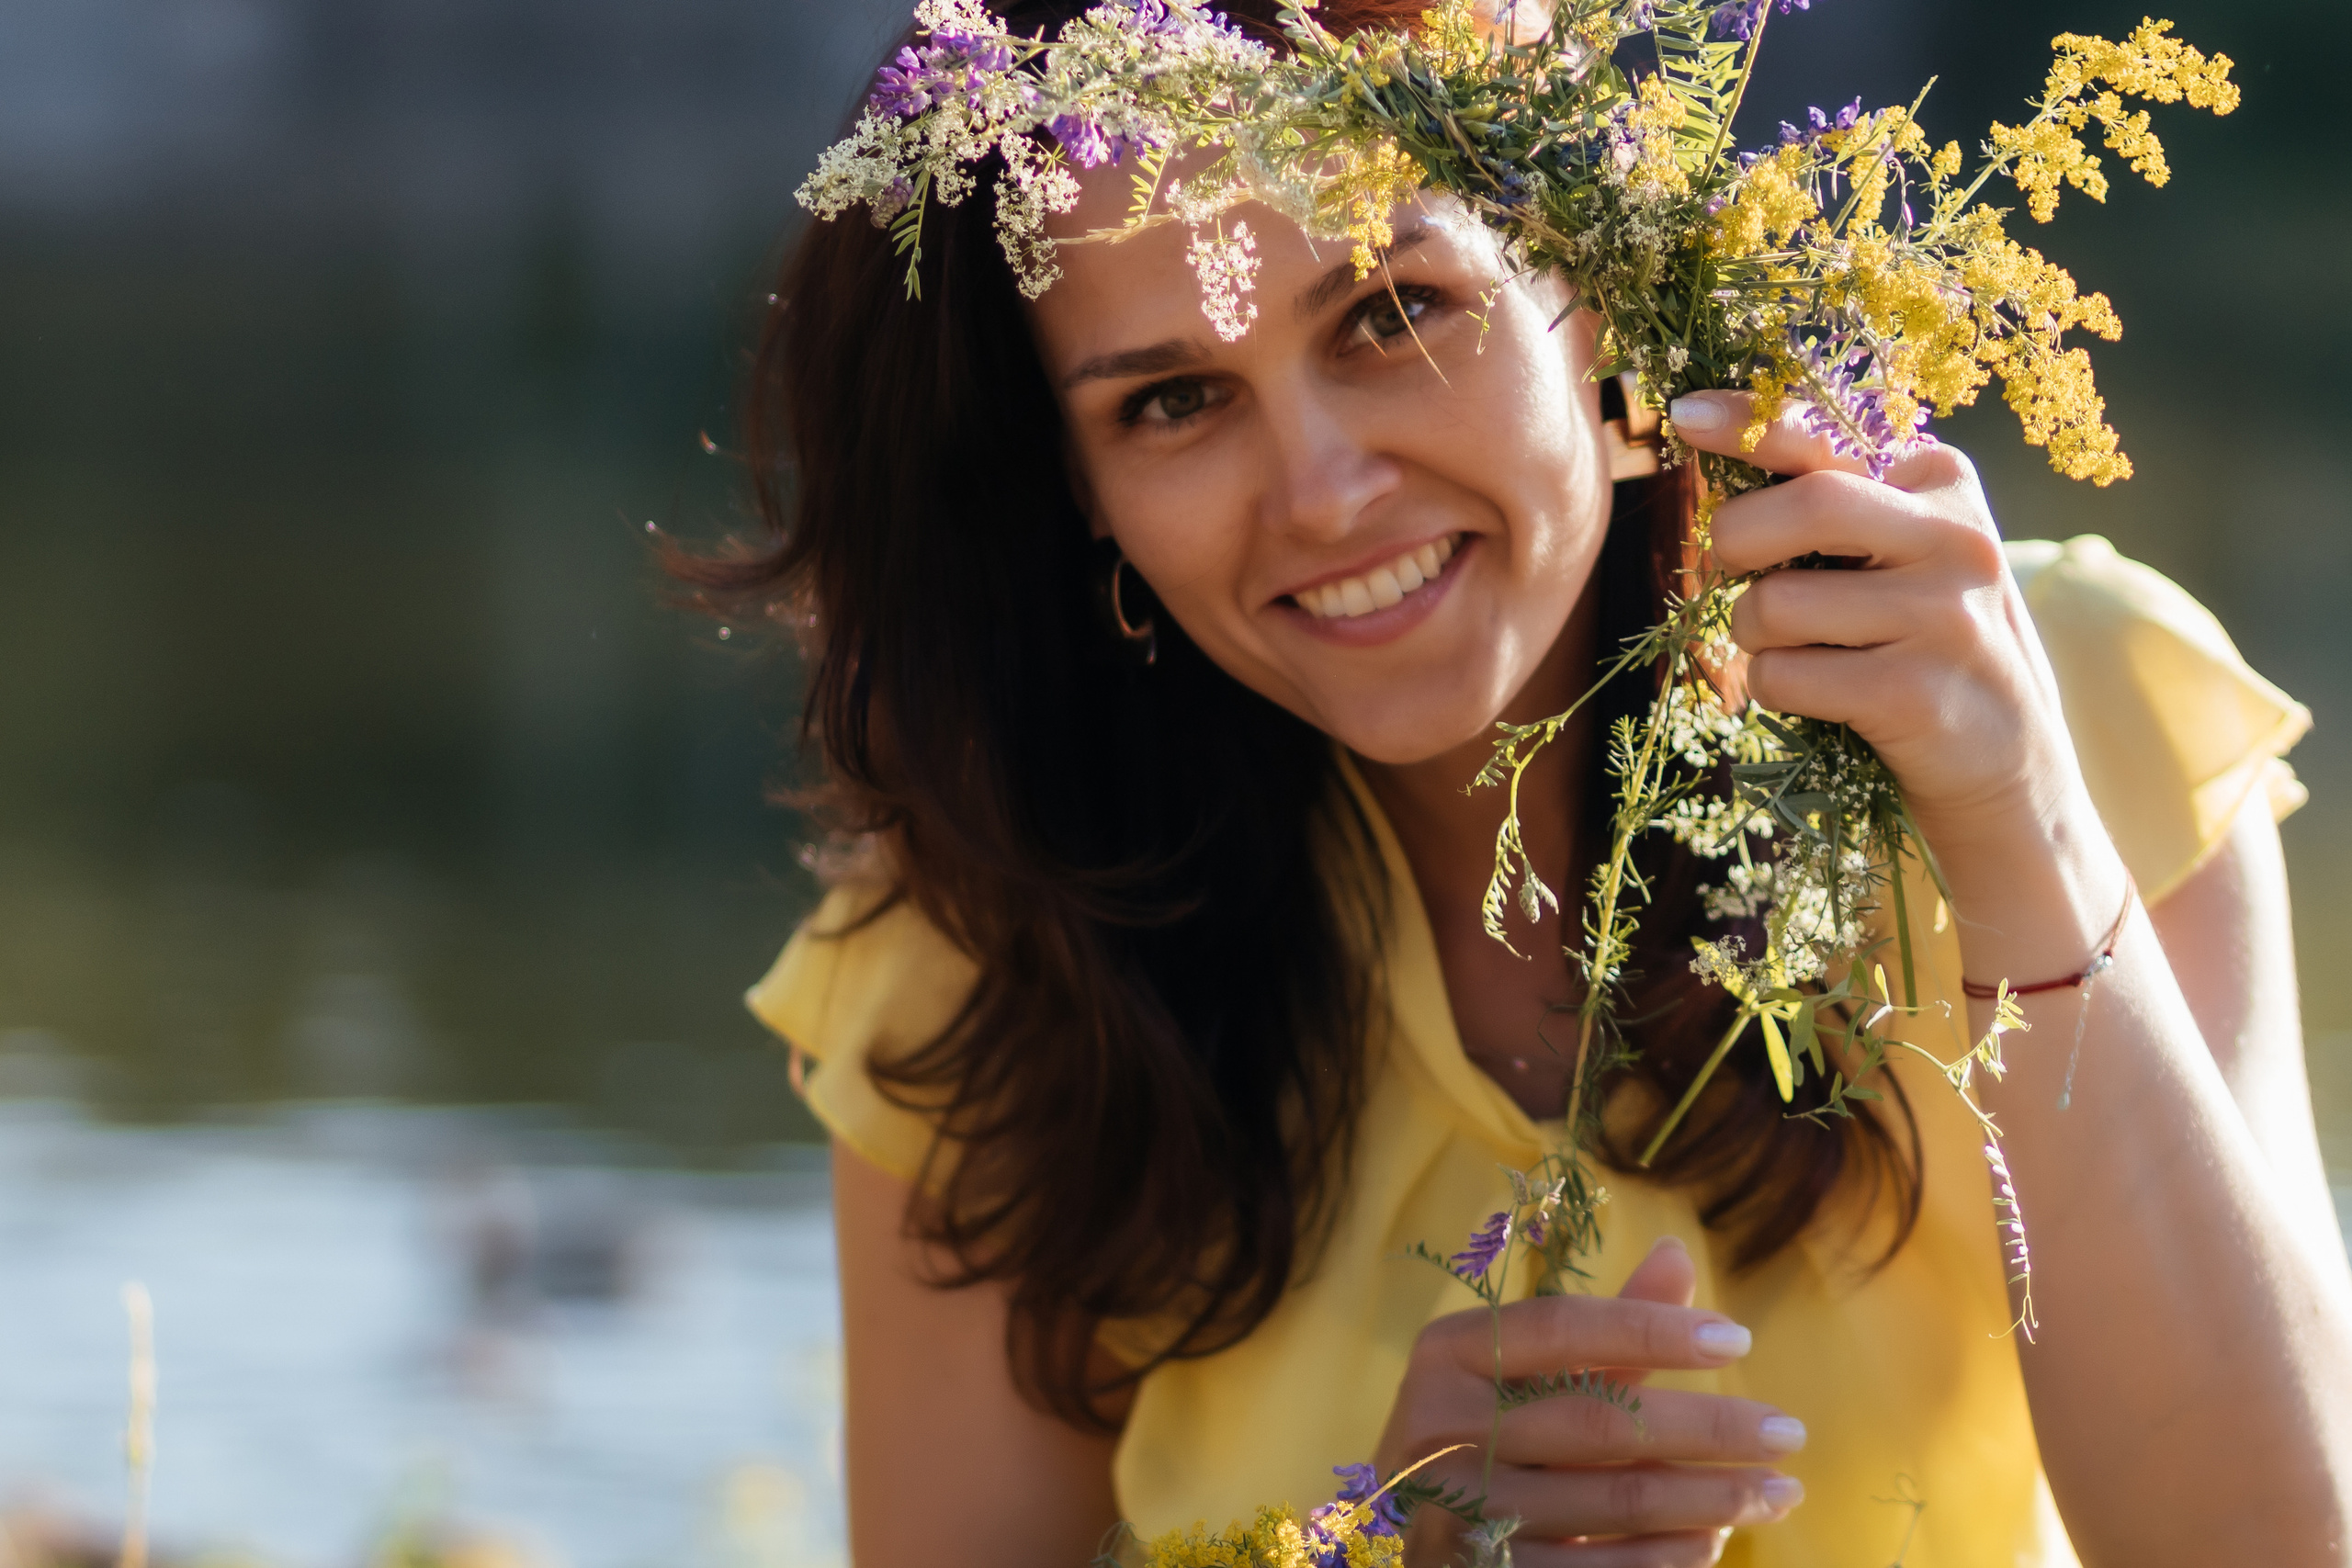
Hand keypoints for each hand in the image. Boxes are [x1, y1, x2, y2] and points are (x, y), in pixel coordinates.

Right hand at [1374, 1238, 1804, 1566]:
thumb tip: (1679, 1252)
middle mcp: (1439, 1428)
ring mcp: (1455, 1511)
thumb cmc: (1490, 1438)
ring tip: (1777, 1492)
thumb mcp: (1529, 1376)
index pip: (1562, 1328)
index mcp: (1447, 1354)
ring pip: (1610, 1502)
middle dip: (1709, 1429)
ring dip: (1709, 1499)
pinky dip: (1667, 1556)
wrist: (1411, 1541)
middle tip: (1788, 1434)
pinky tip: (1715, 1539)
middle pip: (1599, 1422)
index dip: (1651, 1329)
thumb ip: (1606, 1328)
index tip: (1738, 1338)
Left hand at [1668, 390, 2126, 972]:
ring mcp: (1943, 618)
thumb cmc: (1921, 641)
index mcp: (1944, 484)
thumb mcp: (1897, 553)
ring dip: (1753, 637)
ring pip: (1775, 604)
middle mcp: (1957, 539)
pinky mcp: (1914, 693)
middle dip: (1736, 543)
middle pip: (1805, 508)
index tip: (1683, 417)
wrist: (2009, 766)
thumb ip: (1830, 496)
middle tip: (1738, 577)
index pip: (1830, 438)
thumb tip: (1705, 428)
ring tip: (1802, 651)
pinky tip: (1825, 699)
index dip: (1749, 423)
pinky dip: (1773, 690)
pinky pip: (1783, 677)